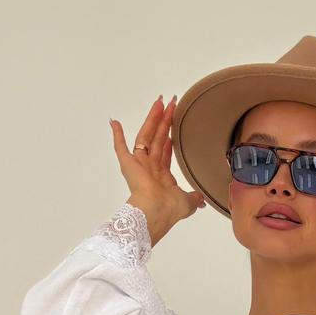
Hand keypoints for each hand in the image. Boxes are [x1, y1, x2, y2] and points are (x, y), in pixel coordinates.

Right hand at [109, 95, 205, 244]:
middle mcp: (149, 168)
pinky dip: (117, 135)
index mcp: (161, 176)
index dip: (169, 137)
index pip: (165, 151)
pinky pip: (120, 147)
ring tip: (159, 102)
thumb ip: (194, 198)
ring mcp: (138, 165)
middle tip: (171, 104)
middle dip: (165, 120)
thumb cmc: (169, 209)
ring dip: (152, 119)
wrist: (156, 212)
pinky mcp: (128, 165)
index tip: (173, 125)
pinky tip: (114, 122)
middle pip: (157, 137)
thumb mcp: (187, 202)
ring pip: (145, 136)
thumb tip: (201, 200)